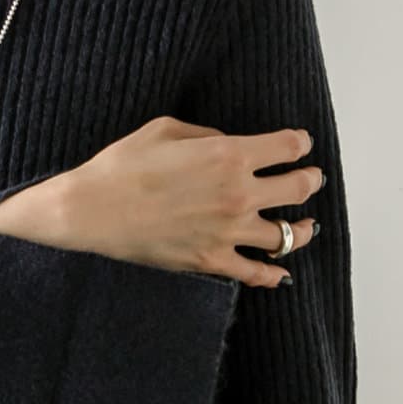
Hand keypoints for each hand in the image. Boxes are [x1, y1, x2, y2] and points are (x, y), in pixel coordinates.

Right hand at [0, 115, 323, 288]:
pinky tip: (281, 272)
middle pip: (299, 189)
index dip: (301, 143)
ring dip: (303, 229)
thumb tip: (228, 145)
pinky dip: (274, 275)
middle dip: (310, 180)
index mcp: (229, 155)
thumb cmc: (121, 165)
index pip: (289, 148)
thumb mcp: (166, 128)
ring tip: (307, 226)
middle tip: (311, 178)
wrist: (91, 209)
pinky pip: (256, 274)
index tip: (300, 144)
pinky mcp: (211, 261)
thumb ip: (208, 135)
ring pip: (287, 235)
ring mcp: (228, 232)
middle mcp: (238, 194)